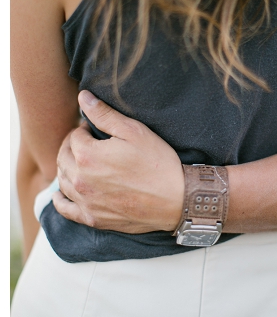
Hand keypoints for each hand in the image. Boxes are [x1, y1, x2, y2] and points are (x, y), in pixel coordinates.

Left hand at [53, 90, 184, 232]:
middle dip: (71, 147)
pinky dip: (59, 199)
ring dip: (66, 168)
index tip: (94, 130)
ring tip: (78, 163)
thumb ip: (105, 115)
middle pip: (63, 157)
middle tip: (86, 143)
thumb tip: (83, 97)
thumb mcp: (135, 132)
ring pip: (62, 180)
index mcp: (87, 155)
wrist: (177, 199)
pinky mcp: (93, 218)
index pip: (74, 137)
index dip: (84, 130)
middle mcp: (80, 179)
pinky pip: (65, 209)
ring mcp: (85, 201)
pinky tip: (61, 194)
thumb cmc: (159, 163)